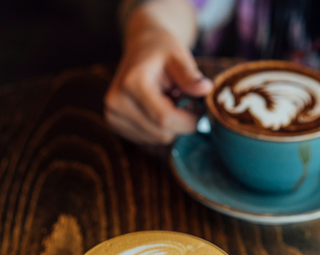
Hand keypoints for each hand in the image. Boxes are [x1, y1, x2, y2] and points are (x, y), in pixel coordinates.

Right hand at [104, 6, 212, 144]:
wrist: (141, 47)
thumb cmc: (162, 52)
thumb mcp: (179, 57)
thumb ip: (190, 76)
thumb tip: (206, 89)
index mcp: (131, 83)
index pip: (165, 118)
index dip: (189, 121)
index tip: (201, 112)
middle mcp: (116, 102)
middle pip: (162, 133)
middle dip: (181, 124)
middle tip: (187, 105)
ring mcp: (113, 115)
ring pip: (157, 140)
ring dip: (171, 127)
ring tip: (169, 103)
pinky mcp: (116, 125)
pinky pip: (149, 140)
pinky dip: (161, 130)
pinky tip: (158, 111)